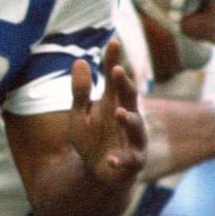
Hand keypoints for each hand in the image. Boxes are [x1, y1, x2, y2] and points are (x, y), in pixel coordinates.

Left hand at [68, 38, 146, 185]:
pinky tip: (110, 158)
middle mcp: (129, 116)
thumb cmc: (93, 139)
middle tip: (116, 70)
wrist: (100, 173)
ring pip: (136, 126)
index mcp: (114, 102)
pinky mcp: (133, 162)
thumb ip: (80, 91)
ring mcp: (134, 139)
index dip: (113, 60)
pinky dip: (120, 159)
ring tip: (118, 112)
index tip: (113, 42)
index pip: (115, 78)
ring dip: (128, 119)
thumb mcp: (80, 114)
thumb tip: (78, 60)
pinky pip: (128, 160)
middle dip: (124, 84)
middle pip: (129, 97)